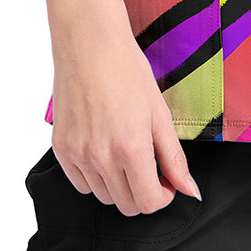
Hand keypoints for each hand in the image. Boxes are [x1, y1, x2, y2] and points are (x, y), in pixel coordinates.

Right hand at [48, 26, 202, 215]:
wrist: (89, 45)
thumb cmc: (126, 71)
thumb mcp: (160, 113)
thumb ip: (175, 158)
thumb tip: (189, 191)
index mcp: (131, 149)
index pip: (148, 203)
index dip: (163, 197)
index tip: (166, 182)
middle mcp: (101, 157)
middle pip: (126, 205)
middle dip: (144, 192)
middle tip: (149, 167)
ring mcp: (77, 155)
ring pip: (103, 197)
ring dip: (119, 185)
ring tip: (125, 153)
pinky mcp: (61, 149)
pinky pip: (80, 184)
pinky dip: (95, 177)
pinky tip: (104, 151)